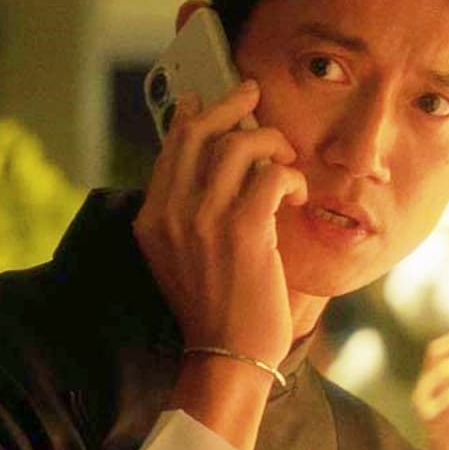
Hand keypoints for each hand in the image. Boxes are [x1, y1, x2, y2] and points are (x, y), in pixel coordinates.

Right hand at [133, 81, 306, 449]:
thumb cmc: (216, 307)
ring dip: (271, 141)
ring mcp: (205, 219)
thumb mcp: (182, 257)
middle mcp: (172, 213)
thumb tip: (214, 163)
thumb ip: (187, 212)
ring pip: (240, 145)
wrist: (227, 355)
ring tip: (285, 158)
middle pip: (198, 132)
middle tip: (253, 94)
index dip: (195, 115)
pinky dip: (290, 176)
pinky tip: (295, 193)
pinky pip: (272, 174)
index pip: (172, 147)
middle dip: (230, 105)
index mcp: (153, 219)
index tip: (209, 98)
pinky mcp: (243, 229)